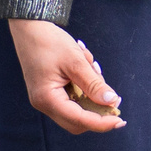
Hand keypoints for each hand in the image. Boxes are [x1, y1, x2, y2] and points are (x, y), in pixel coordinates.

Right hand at [7, 18, 124, 132]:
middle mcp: (44, 104)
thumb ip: (94, 84)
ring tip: (91, 66)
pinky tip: (85, 66)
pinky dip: (84, 89)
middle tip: (115, 97)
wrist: (30, 28)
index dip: (101, 123)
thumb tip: (112, 101)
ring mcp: (46, 99)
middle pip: (77, 122)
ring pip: (77, 110)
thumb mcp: (76, 62)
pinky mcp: (50, 93)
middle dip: (97, 112)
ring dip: (91, 96)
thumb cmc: (50, 42)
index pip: (79, 120)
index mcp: (47, 99)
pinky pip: (72, 99)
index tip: (120, 121)